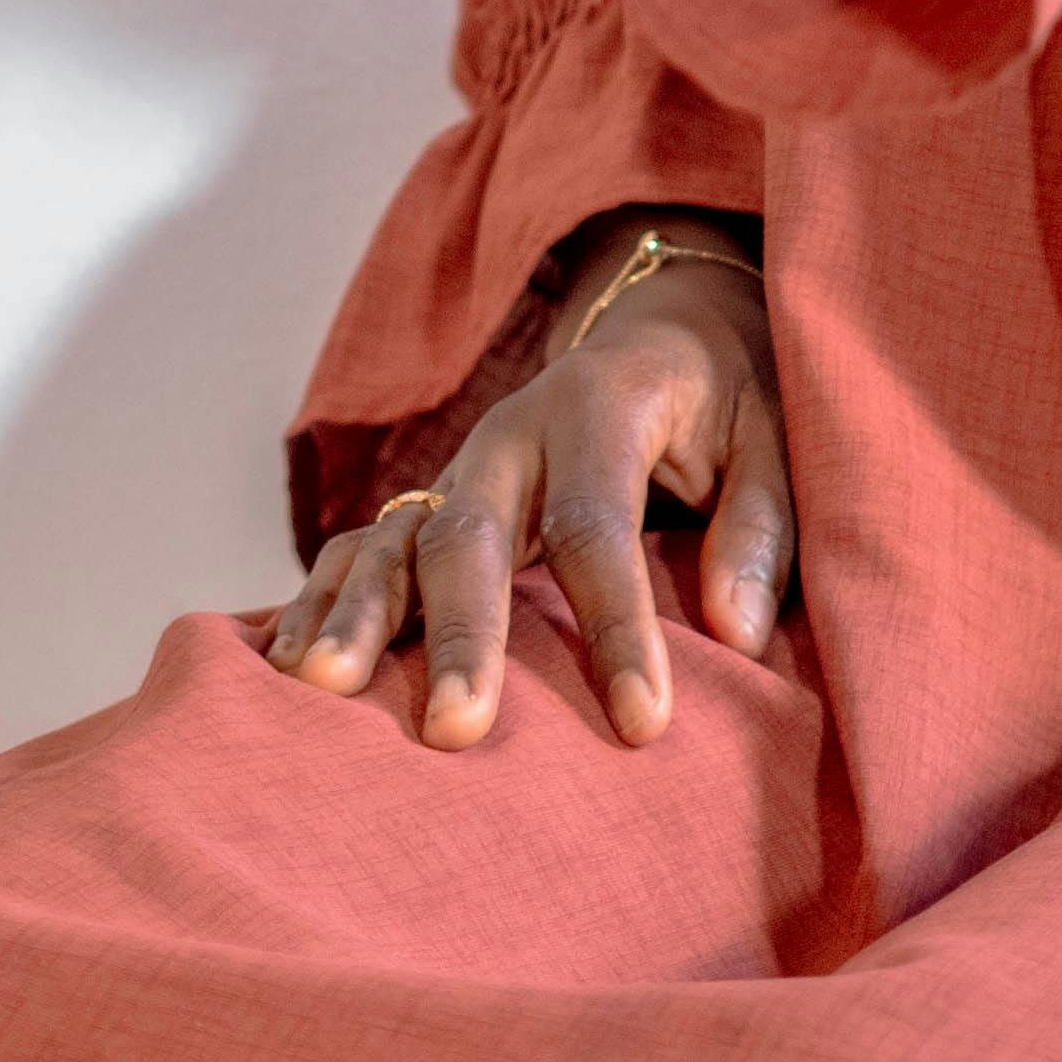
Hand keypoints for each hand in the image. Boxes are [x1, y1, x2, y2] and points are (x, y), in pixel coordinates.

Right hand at [264, 242, 792, 752]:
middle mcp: (510, 435)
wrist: (660, 331)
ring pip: (393, 540)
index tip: (644, 723)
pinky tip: (287, 670)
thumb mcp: (775, 432)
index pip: (598, 523)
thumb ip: (761, 526)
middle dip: (463, 633)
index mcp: (599, 405)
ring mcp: (457, 470)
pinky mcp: (428, 506)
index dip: (617, 625)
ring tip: (327, 691)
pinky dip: (319, 605)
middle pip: (471, 533)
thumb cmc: (725, 399)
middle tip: (457, 729)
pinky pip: (357, 552)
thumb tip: (740, 632)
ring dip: (360, 616)